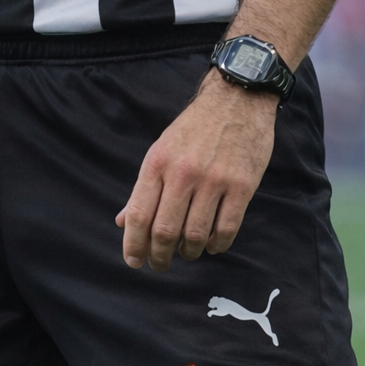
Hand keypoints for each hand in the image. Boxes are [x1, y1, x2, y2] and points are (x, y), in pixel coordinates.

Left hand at [116, 73, 277, 271]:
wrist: (237, 100)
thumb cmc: (195, 128)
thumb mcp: (162, 150)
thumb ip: (144, 188)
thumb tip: (123, 222)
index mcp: (158, 162)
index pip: (139, 214)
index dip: (133, 245)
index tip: (134, 261)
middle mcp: (183, 173)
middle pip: (165, 231)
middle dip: (159, 257)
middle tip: (159, 265)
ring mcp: (214, 180)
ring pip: (195, 236)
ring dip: (188, 253)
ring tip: (187, 252)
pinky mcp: (241, 187)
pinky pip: (226, 230)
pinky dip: (216, 246)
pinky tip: (211, 244)